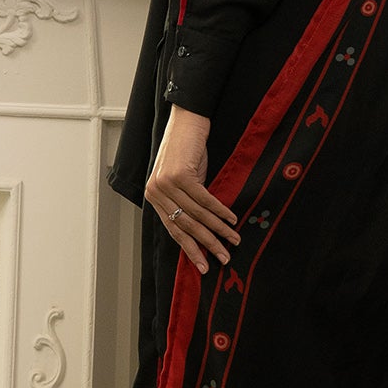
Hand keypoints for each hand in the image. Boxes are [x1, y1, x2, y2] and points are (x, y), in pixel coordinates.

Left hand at [145, 105, 240, 274]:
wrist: (187, 121)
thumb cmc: (187, 151)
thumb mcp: (183, 179)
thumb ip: (186, 202)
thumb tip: (203, 230)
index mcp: (154, 196)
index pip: (173, 229)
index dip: (190, 248)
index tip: (204, 265)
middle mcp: (156, 191)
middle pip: (185, 225)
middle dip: (206, 245)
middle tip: (223, 259)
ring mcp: (166, 183)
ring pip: (196, 214)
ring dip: (218, 229)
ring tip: (233, 240)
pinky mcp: (180, 174)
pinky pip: (204, 199)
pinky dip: (220, 211)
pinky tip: (231, 220)